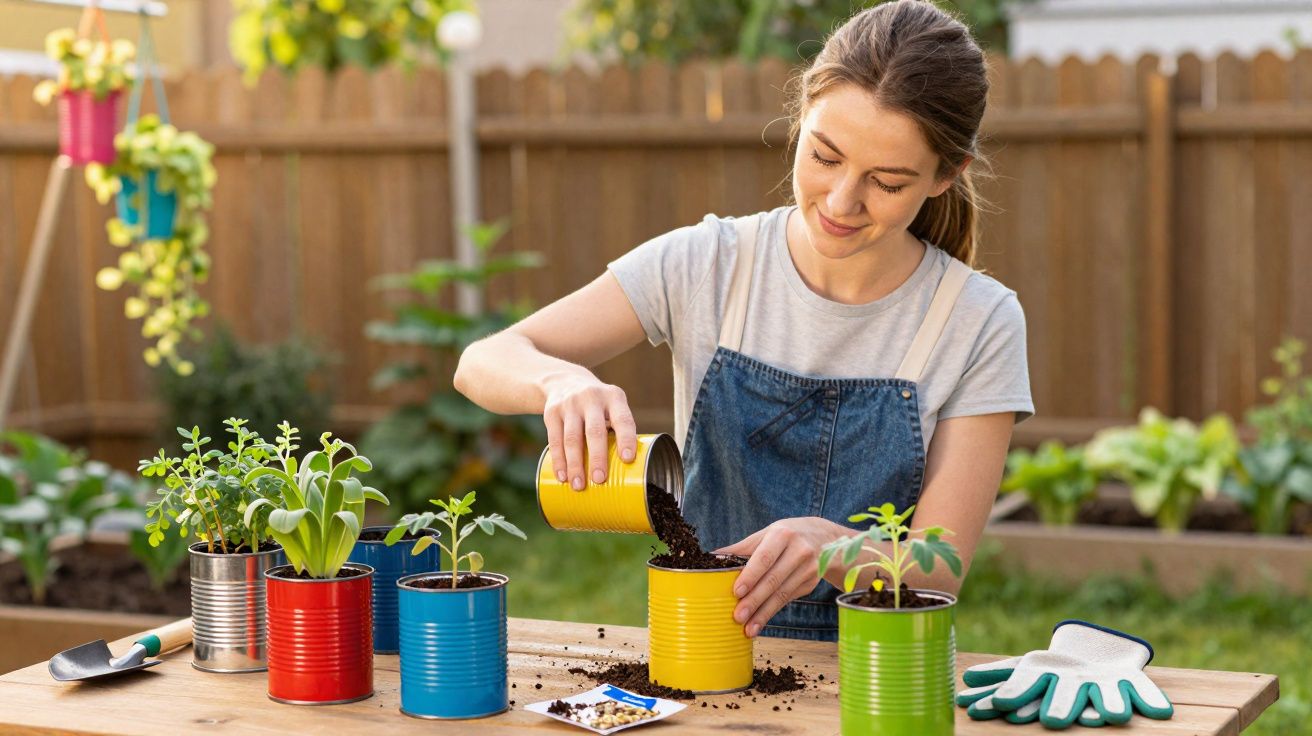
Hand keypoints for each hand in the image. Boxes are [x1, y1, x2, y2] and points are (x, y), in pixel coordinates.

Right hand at [541, 372, 636, 490]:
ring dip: (575, 464)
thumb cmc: (598, 405)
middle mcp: (592, 398)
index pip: (622, 419)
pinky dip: (559, 460)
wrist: (565, 381)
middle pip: (594, 431)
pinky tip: (562, 476)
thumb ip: (618, 431)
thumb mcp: (612, 406)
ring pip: (572, 438)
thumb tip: (626, 471)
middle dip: (597, 457)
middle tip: (599, 480)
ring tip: (578, 486)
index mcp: (614, 397)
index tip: (627, 459)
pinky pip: (554, 439)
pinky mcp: (552, 412)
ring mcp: (570, 404)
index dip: (626, 439)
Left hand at [713, 517, 845, 637]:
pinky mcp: (811, 583)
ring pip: (782, 595)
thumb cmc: (786, 535)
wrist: (824, 538)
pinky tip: (760, 623)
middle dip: (755, 600)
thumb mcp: (766, 534)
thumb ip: (741, 548)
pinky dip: (772, 612)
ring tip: (747, 628)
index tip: (736, 591)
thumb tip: (711, 558)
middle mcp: (799, 551)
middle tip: (738, 616)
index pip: (765, 558)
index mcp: (782, 535)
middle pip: (773, 580)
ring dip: (763, 613)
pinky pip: (787, 600)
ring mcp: (809, 569)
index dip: (751, 576)